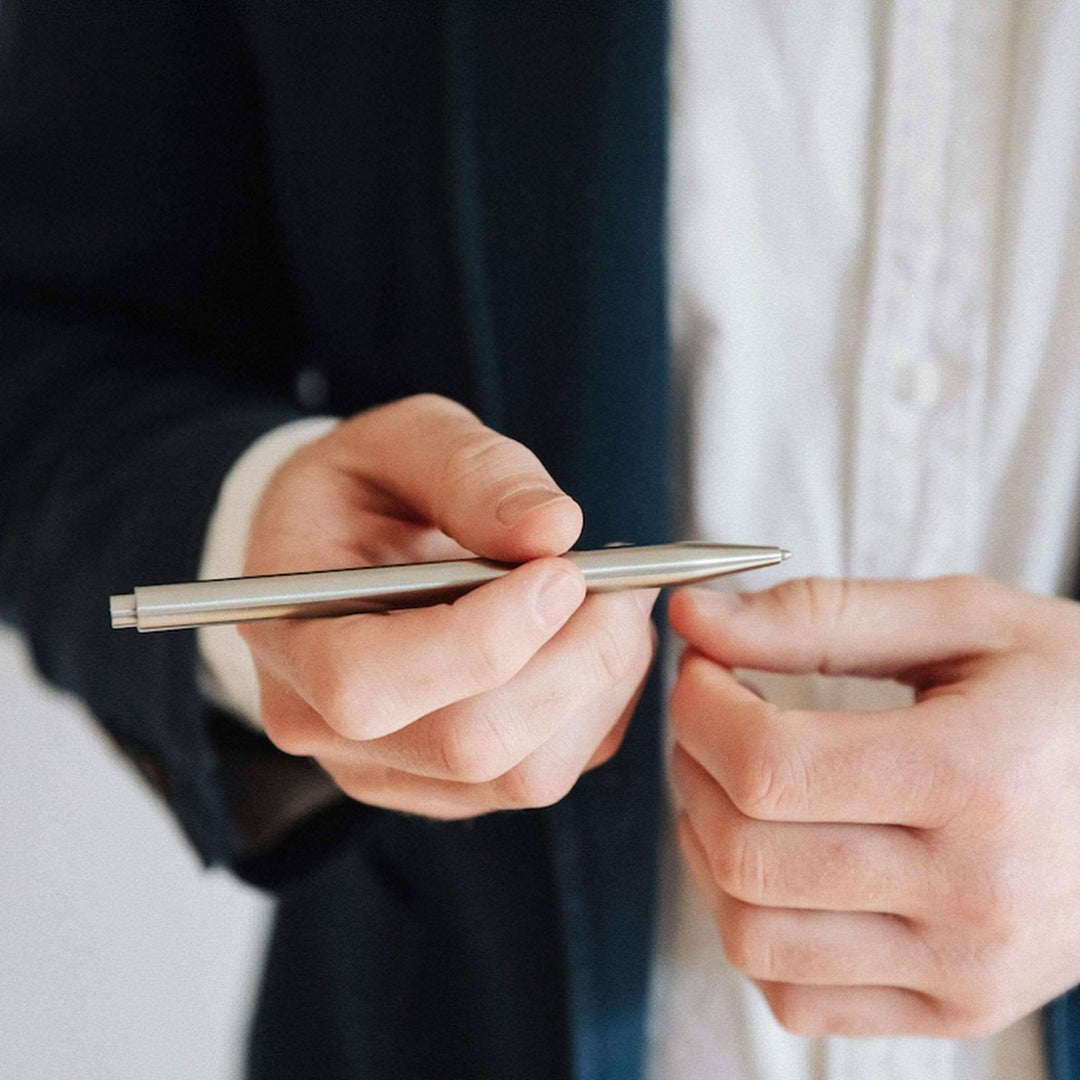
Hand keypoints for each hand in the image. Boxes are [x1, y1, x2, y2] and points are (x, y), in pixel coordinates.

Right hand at [238, 394, 655, 817]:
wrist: (345, 548)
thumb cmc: (364, 491)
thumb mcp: (400, 441)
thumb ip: (468, 469)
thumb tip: (554, 528)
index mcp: (289, 637)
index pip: (369, 684)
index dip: (484, 637)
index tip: (562, 573)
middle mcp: (327, 729)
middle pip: (468, 744)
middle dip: (572, 660)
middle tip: (621, 583)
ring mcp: (390, 771)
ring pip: (524, 774)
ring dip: (598, 685)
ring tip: (615, 602)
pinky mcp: (450, 787)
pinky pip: (549, 772)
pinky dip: (597, 708)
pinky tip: (594, 640)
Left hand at [667, 576, 1079, 1037]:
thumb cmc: (1075, 696)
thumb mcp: (967, 621)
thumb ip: (820, 615)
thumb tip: (694, 616)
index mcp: (979, 775)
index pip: (771, 766)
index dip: (700, 710)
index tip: (701, 670)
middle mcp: (975, 892)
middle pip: (747, 853)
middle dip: (692, 768)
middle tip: (710, 718)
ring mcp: (966, 968)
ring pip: (752, 938)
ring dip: (708, 850)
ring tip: (734, 787)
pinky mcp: (956, 1009)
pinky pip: (796, 1000)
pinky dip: (752, 928)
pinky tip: (777, 860)